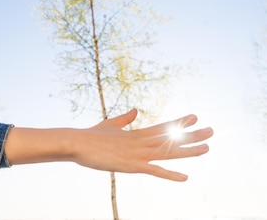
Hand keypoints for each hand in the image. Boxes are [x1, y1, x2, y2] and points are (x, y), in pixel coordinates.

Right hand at [72, 109, 212, 180]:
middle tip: (211, 130)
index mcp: (135, 133)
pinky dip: (169, 174)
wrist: (76, 143)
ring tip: (207, 147)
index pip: (163, 127)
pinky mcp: (130, 166)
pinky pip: (154, 171)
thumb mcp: (110, 124)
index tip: (195, 117)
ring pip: (167, 152)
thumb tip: (136, 109)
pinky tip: (184, 177)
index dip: (179, 123)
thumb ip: (125, 119)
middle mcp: (140, 142)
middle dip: (192, 135)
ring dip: (188, 151)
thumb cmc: (90, 136)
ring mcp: (136, 154)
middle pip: (170, 138)